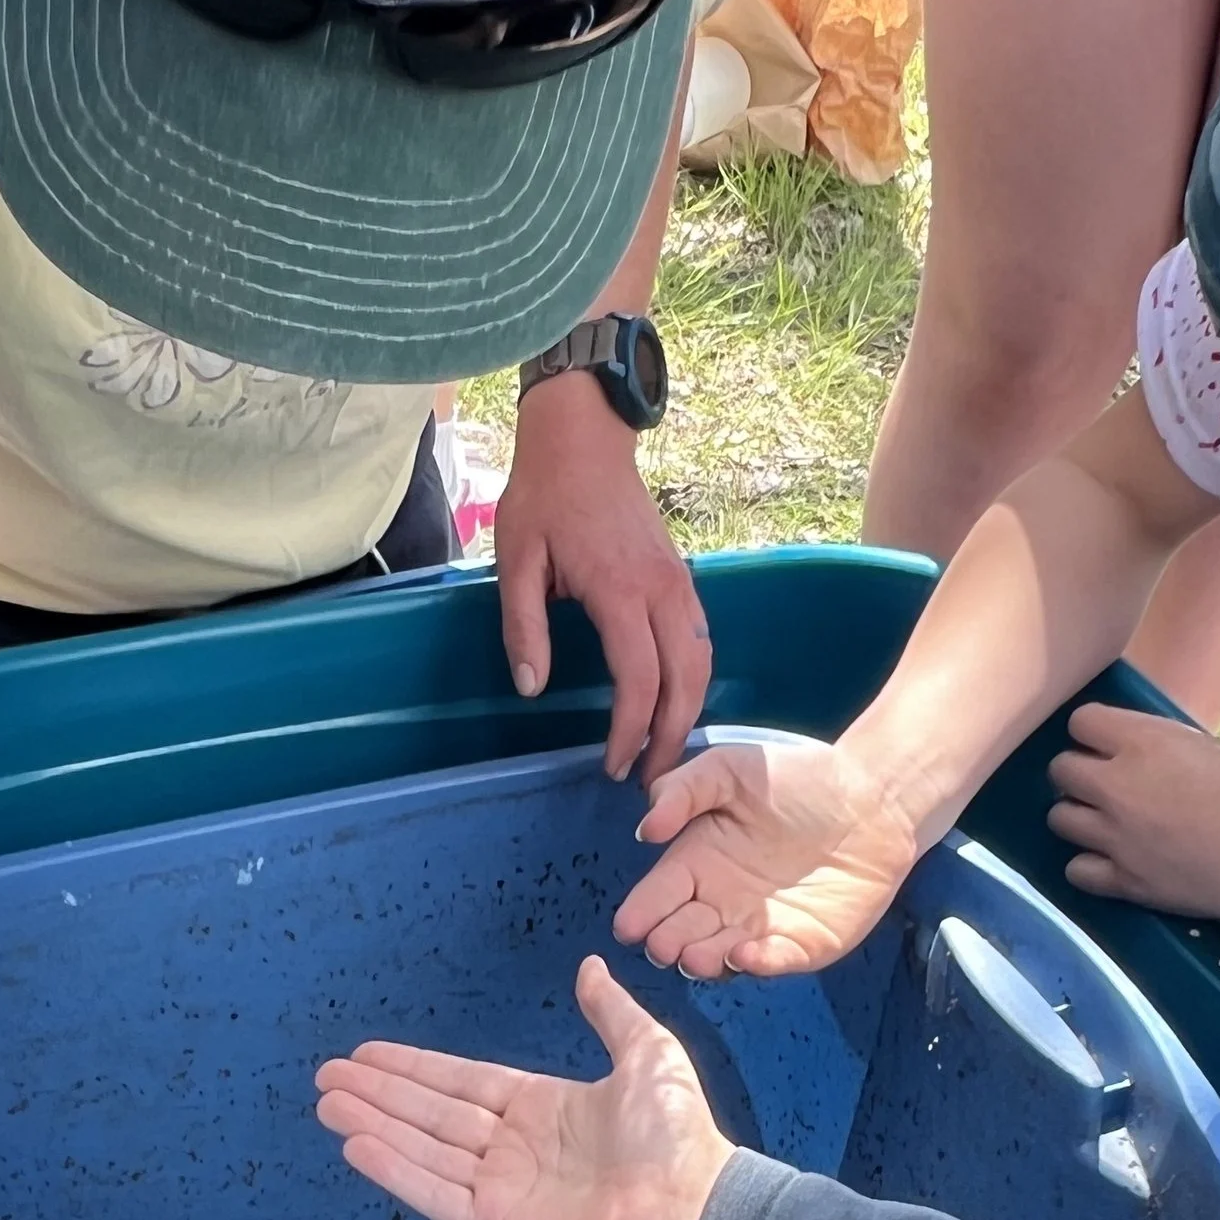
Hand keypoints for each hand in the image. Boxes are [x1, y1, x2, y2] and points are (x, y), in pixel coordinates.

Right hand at [316, 955, 732, 1219]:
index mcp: (542, 1108)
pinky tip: (355, 1145)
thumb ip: (611, 1011)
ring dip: (373, 1124)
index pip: (461, 1083)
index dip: (413, 1068)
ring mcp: (500, 1188)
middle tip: (327, 1076)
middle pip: (430, 1113)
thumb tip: (591, 966)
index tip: (367, 1053)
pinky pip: (433, 1192)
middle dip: (378, 1093)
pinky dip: (394, 1170)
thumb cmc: (675, 1136)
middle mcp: (513, 1147)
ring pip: (421, 1148)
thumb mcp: (647, 1054)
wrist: (692, 1211)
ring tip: (326, 1103)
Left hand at [495, 377, 709, 786]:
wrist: (584, 439)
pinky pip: (701, 639)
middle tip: (650, 780)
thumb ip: (523, 627)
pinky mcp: (683, 578)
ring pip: (702, 663)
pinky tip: (675, 704)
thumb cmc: (544, 496)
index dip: (630, 731)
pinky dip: (695, 680)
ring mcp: (680, 583)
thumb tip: (531, 686)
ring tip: (664, 751)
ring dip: (689, 713)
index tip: (614, 765)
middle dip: (671, 737)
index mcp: (620, 591)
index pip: (640, 680)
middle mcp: (662, 591)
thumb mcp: (516, 560)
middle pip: (686, 682)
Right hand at [616, 734, 918, 978]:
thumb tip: (645, 830)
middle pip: (683, 932)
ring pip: (721, 955)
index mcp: (696, 864)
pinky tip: (744, 954)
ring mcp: (760, 929)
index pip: (659, 895)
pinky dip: (759, 963)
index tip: (627, 927)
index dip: (642, 912)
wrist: (871, 798)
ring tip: (695, 956)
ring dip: (705, 960)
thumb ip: (682, 791)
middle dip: (668, 943)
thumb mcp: (729, 770)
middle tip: (661, 945)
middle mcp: (721, 903)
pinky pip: (775, 960)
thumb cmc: (795, 780)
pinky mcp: (803, 945)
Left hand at [1046, 705, 1219, 938]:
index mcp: (1145, 742)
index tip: (1114, 738)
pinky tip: (1110, 862)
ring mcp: (1114, 838)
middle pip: (1060, 770)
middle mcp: (1116, 787)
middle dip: (1078, 771)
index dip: (1096, 728)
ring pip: (1058, 820)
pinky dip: (1087, 866)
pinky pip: (1076, 871)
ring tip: (1103, 820)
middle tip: (1106, 780)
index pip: (1083, 721)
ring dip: (1077, 816)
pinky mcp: (1123, 882)